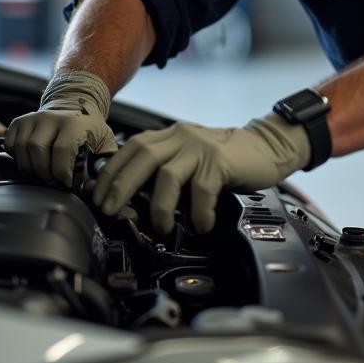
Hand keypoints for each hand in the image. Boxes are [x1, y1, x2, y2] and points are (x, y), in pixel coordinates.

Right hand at [5, 70, 117, 185]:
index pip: (61, 150)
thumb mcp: (104, 142)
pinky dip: (16, 156)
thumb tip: (100, 185)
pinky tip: (30, 160)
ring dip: (30, 167)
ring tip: (42, 172)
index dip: (61, 172)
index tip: (66, 183)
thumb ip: (105, 162)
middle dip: (44, 172)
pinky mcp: (20, 121)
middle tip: (52, 180)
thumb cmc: (89, 129)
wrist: (74, 106)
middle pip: (37, 150)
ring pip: (21, 148)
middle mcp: (50, 117)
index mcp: (73, 122)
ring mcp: (33, 118)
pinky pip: (10, 143)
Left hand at [92, 114, 310, 233]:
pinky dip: (198, 212)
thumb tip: (134, 202)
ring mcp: (200, 148)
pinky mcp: (220, 161)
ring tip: (160, 227)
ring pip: (167, 174)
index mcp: (168, 135)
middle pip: (140, 156)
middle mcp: (180, 136)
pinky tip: (202, 225)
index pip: (130, 148)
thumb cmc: (224, 160)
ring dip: (158, 205)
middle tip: (110, 211)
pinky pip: (201, 189)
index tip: (97, 196)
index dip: (110, 171)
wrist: (265, 146)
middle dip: (120, 186)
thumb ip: (166, 170)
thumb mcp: (189, 158)